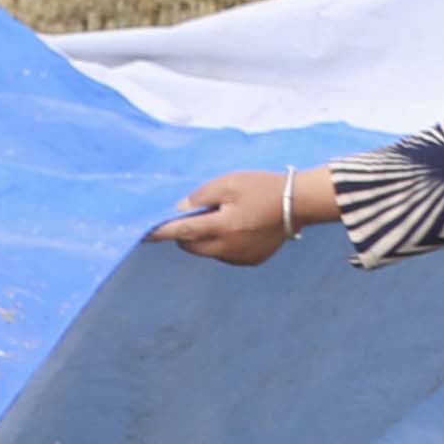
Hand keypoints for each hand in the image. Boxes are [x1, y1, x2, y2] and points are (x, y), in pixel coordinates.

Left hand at [151, 167, 330, 267]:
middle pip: (194, 247)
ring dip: (204, 241)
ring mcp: (244, 257)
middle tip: (191, 217)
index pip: (184, 232)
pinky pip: (226, 255)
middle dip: (184, 236)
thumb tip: (180, 209)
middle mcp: (232, 247)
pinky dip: (221, 245)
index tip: (145, 233)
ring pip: (210, 253)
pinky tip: (234, 228)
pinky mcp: (254, 260)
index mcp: (225, 227)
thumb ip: (202, 196)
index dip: (163, 232)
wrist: (298, 202)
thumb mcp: (229, 183)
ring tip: (219, 219)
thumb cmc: (262, 188)